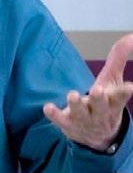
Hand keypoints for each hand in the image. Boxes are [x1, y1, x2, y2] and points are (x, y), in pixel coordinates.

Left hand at [43, 33, 132, 150]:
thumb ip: (118, 58)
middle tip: (97, 90)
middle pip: (101, 107)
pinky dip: (54, 115)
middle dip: (99, 99)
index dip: (124, 92)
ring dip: (77, 105)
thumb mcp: (112, 80)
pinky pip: (60, 121)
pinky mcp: (69, 125)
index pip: (121, 97)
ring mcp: (84, 120)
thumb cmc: (105, 101)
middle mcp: (100, 113)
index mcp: (114, 102)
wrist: (99, 137)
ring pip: (81, 114)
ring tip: (73, 95)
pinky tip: (47, 107)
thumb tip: (130, 36)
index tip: (130, 87)